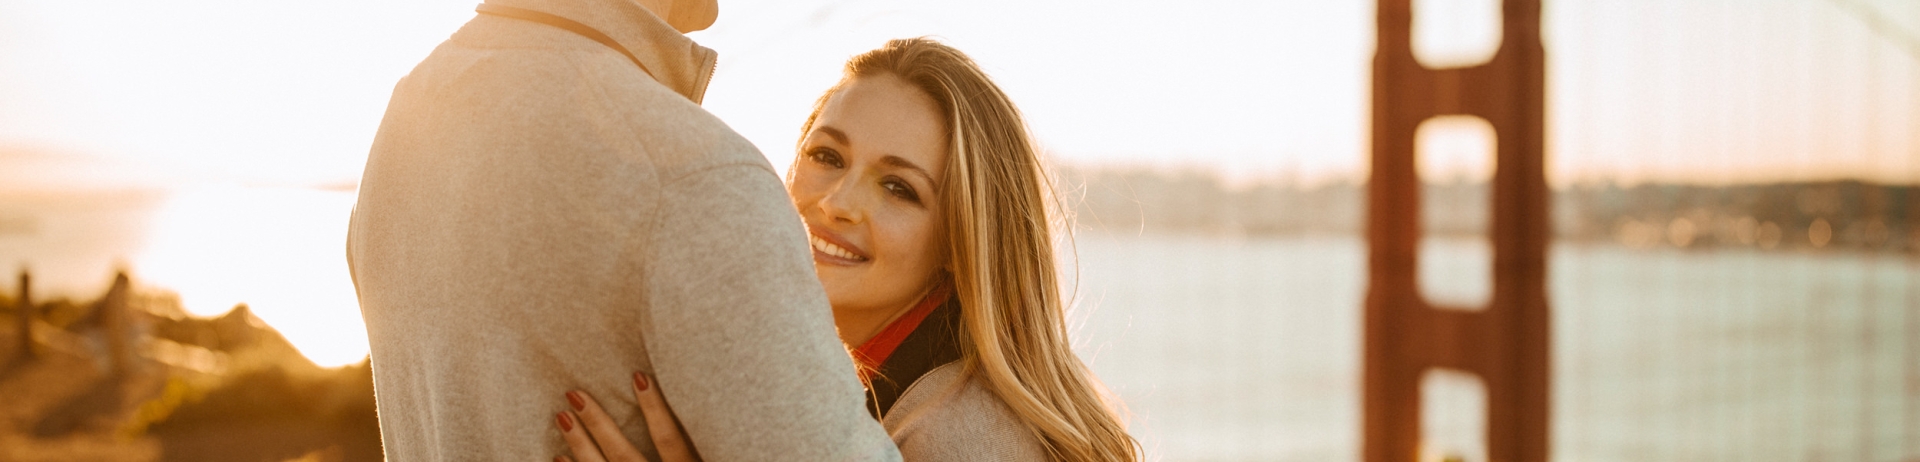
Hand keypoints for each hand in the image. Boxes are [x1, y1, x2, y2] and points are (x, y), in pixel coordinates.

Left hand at [554, 372, 701, 461]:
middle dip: (598, 425)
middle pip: (623, 455)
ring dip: (579, 445)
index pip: (670, 440)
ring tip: (563, 417)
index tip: (638, 376)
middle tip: (575, 395)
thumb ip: (698, 445)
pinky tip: (559, 456)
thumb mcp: (714, 456)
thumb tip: (719, 412)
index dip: (655, 409)